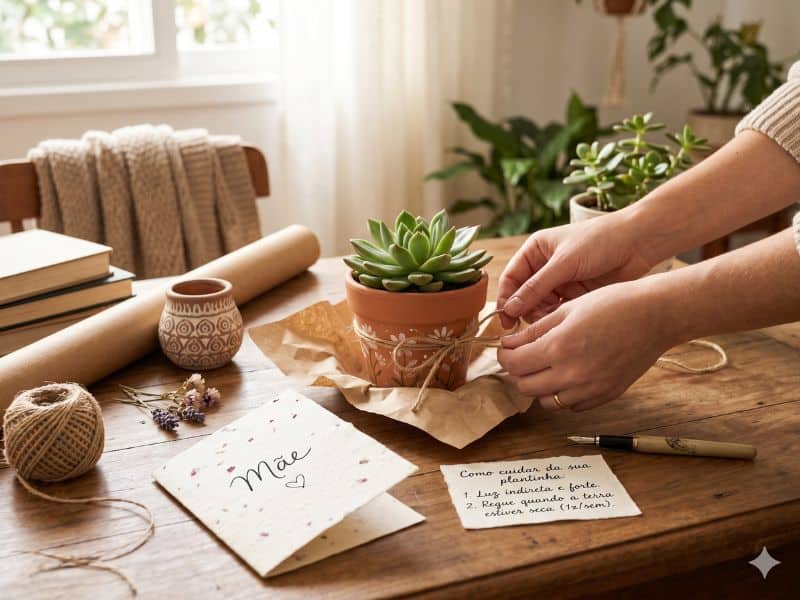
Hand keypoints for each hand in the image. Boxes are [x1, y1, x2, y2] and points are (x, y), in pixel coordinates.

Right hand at [497, 211, 652, 327]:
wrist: (639, 242)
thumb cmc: (600, 241)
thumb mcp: (564, 263)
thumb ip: (536, 287)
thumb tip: (509, 308)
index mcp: (536, 250)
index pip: (511, 277)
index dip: (506, 297)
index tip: (505, 319)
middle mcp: (545, 266)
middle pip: (524, 295)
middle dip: (527, 309)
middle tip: (534, 324)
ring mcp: (561, 281)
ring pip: (541, 306)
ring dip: (543, 315)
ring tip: (553, 320)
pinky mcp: (576, 293)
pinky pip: (559, 310)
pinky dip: (559, 317)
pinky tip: (565, 320)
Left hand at [497, 279, 677, 410]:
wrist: (655, 316)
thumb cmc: (612, 304)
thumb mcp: (567, 310)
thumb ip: (534, 331)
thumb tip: (508, 344)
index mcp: (558, 348)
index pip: (514, 365)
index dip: (504, 356)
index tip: (507, 349)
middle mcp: (571, 374)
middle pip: (525, 387)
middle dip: (519, 371)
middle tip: (524, 356)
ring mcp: (589, 389)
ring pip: (546, 401)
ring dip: (540, 386)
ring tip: (547, 365)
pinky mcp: (605, 396)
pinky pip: (571, 405)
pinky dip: (564, 394)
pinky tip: (570, 373)